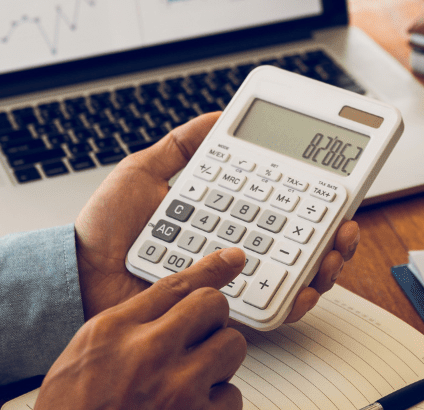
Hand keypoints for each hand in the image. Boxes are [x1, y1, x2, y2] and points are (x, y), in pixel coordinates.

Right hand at [36, 248, 248, 408]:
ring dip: (218, 360)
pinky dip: (217, 403)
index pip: (173, 285)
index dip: (210, 269)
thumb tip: (166, 309)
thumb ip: (124, 327)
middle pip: (211, 304)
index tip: (232, 259)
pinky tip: (194, 408)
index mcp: (114, 331)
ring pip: (231, 345)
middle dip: (212, 318)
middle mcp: (148, 352)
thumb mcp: (81, 357)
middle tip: (201, 337)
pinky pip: (232, 394)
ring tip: (192, 377)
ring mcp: (177, 387)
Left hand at [73, 112, 360, 320]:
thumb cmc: (106, 231)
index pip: (279, 207)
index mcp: (223, 215)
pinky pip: (271, 309)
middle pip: (300, 243)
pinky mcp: (224, 309)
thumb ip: (182, 146)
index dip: (312, 197)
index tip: (333, 181)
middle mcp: (235, 249)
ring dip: (326, 264)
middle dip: (334, 234)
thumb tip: (218, 114)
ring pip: (296, 276)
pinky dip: (296, 298)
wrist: (80, 274)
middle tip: (344, 221)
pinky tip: (303, 284)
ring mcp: (233, 281)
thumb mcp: (144, 173)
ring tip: (332, 251)